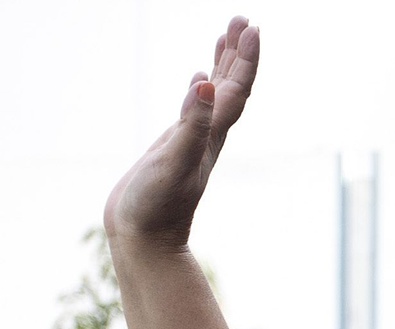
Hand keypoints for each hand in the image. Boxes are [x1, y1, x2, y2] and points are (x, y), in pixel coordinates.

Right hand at [105, 17, 258, 250]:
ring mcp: (192, 141)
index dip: (245, 59)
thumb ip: (192, 124)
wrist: (143, 240)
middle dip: (238, 53)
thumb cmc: (156, 206)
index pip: (236, 89)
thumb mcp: (174, 161)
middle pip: (232, 86)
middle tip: (242, 19)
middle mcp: (208, 135)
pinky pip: (195, 110)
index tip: (251, 28)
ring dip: (223, 66)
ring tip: (228, 36)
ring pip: (216, 96)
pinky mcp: (175, 149)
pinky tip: (199, 81)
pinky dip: (201, 90)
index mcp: (211, 135)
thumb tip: (208, 85)